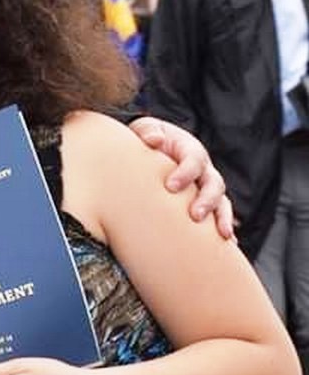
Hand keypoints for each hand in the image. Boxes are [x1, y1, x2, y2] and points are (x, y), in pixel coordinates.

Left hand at [128, 116, 233, 239]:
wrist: (149, 151)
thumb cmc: (145, 140)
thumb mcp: (144, 129)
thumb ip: (147, 132)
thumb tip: (154, 140)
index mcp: (189, 150)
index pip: (194, 159)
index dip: (186, 172)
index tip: (170, 186)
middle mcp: (203, 170)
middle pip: (214, 183)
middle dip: (207, 199)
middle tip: (195, 215)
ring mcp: (206, 187)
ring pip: (222, 202)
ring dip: (222, 217)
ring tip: (222, 235)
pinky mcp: (205, 203)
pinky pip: (219, 216)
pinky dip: (224, 229)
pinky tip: (228, 244)